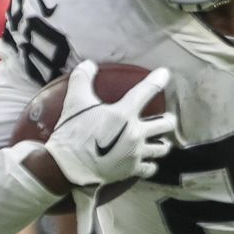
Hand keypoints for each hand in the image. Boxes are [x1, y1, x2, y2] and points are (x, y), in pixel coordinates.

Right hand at [40, 62, 176, 233]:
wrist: (66, 166)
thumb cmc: (71, 132)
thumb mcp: (74, 101)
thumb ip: (82, 79)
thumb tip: (89, 64)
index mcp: (123, 113)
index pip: (146, 91)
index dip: (158, 80)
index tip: (165, 74)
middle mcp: (135, 133)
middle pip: (167, 124)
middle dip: (168, 120)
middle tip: (165, 119)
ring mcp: (136, 153)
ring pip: (163, 147)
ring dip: (162, 143)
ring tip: (159, 141)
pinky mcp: (132, 170)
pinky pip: (151, 168)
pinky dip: (151, 164)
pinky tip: (148, 161)